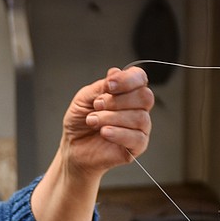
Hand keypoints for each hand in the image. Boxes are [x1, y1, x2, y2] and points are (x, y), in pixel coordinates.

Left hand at [60, 66, 153, 181]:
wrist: (74, 148)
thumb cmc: (80, 122)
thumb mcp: (85, 98)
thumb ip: (101, 86)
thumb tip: (116, 72)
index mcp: (127, 92)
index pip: (139, 78)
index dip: (127, 79)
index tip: (108, 86)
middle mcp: (137, 108)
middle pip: (145, 97)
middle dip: (118, 100)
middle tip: (96, 106)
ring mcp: (140, 127)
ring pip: (140, 117)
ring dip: (111, 118)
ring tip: (92, 121)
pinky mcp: (138, 146)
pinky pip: (137, 138)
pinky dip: (118, 133)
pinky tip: (104, 133)